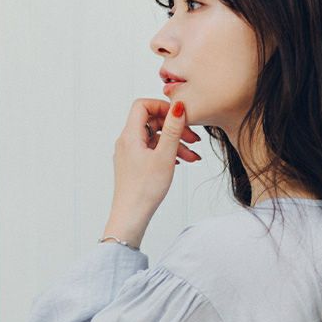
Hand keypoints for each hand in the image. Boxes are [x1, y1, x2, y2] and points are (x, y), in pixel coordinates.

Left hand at [105, 99, 201, 246]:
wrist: (131, 216)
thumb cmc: (145, 190)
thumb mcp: (164, 156)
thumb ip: (172, 129)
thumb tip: (178, 106)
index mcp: (130, 135)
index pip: (143, 105)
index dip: (162, 107)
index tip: (180, 116)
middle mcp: (127, 142)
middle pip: (151, 122)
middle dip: (174, 127)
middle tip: (194, 139)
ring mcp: (129, 154)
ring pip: (154, 139)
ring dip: (175, 143)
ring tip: (193, 157)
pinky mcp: (134, 166)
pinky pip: (152, 151)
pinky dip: (167, 153)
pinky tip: (180, 162)